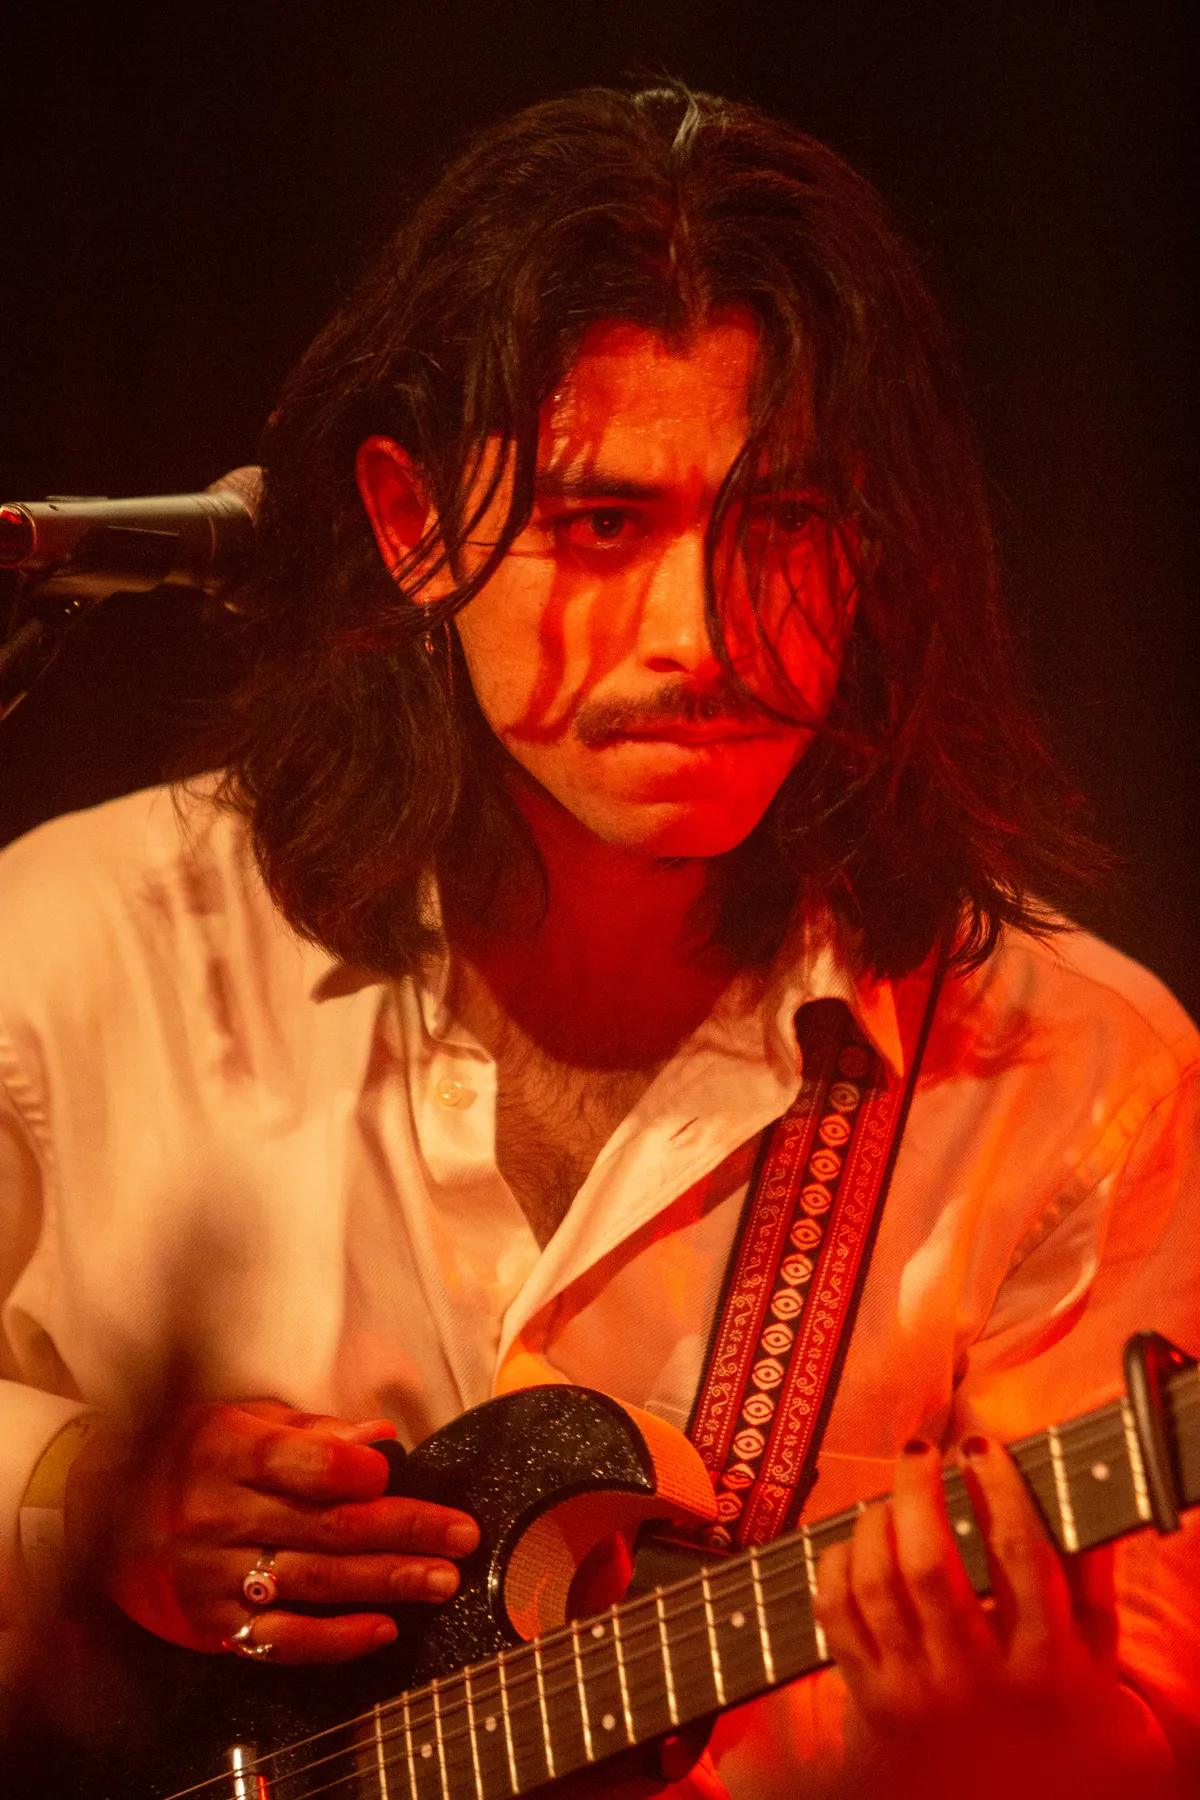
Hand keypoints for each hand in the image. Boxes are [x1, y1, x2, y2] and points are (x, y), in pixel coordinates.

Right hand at [65, 1400, 479, 1664]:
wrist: (98, 1505)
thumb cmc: (188, 1450)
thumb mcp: (239, 1417)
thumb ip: (309, 1430)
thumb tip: (377, 1437)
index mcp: (225, 1451)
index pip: (297, 1462)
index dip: (351, 1469)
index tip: (396, 1470)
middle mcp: (216, 1515)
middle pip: (326, 1526)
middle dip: (403, 1531)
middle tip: (460, 1535)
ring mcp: (212, 1575)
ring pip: (316, 1582)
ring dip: (387, 1583)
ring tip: (441, 1578)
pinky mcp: (211, 1623)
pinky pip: (283, 1637)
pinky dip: (337, 1637)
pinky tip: (383, 1628)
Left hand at [813, 1435, 1175, 1799]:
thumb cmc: (1060, 1717)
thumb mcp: (1097, 1660)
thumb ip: (1089, 1578)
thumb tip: (1074, 1488)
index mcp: (1044, 1666)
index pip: (1019, 1557)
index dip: (997, 1488)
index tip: (980, 1446)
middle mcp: (976, 1682)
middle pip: (928, 1564)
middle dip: (917, 1489)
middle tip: (919, 1452)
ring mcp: (918, 1694)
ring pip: (875, 1585)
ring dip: (875, 1522)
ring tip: (891, 1499)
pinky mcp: (871, 1702)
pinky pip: (837, 1616)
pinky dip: (836, 1564)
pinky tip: (855, 1543)